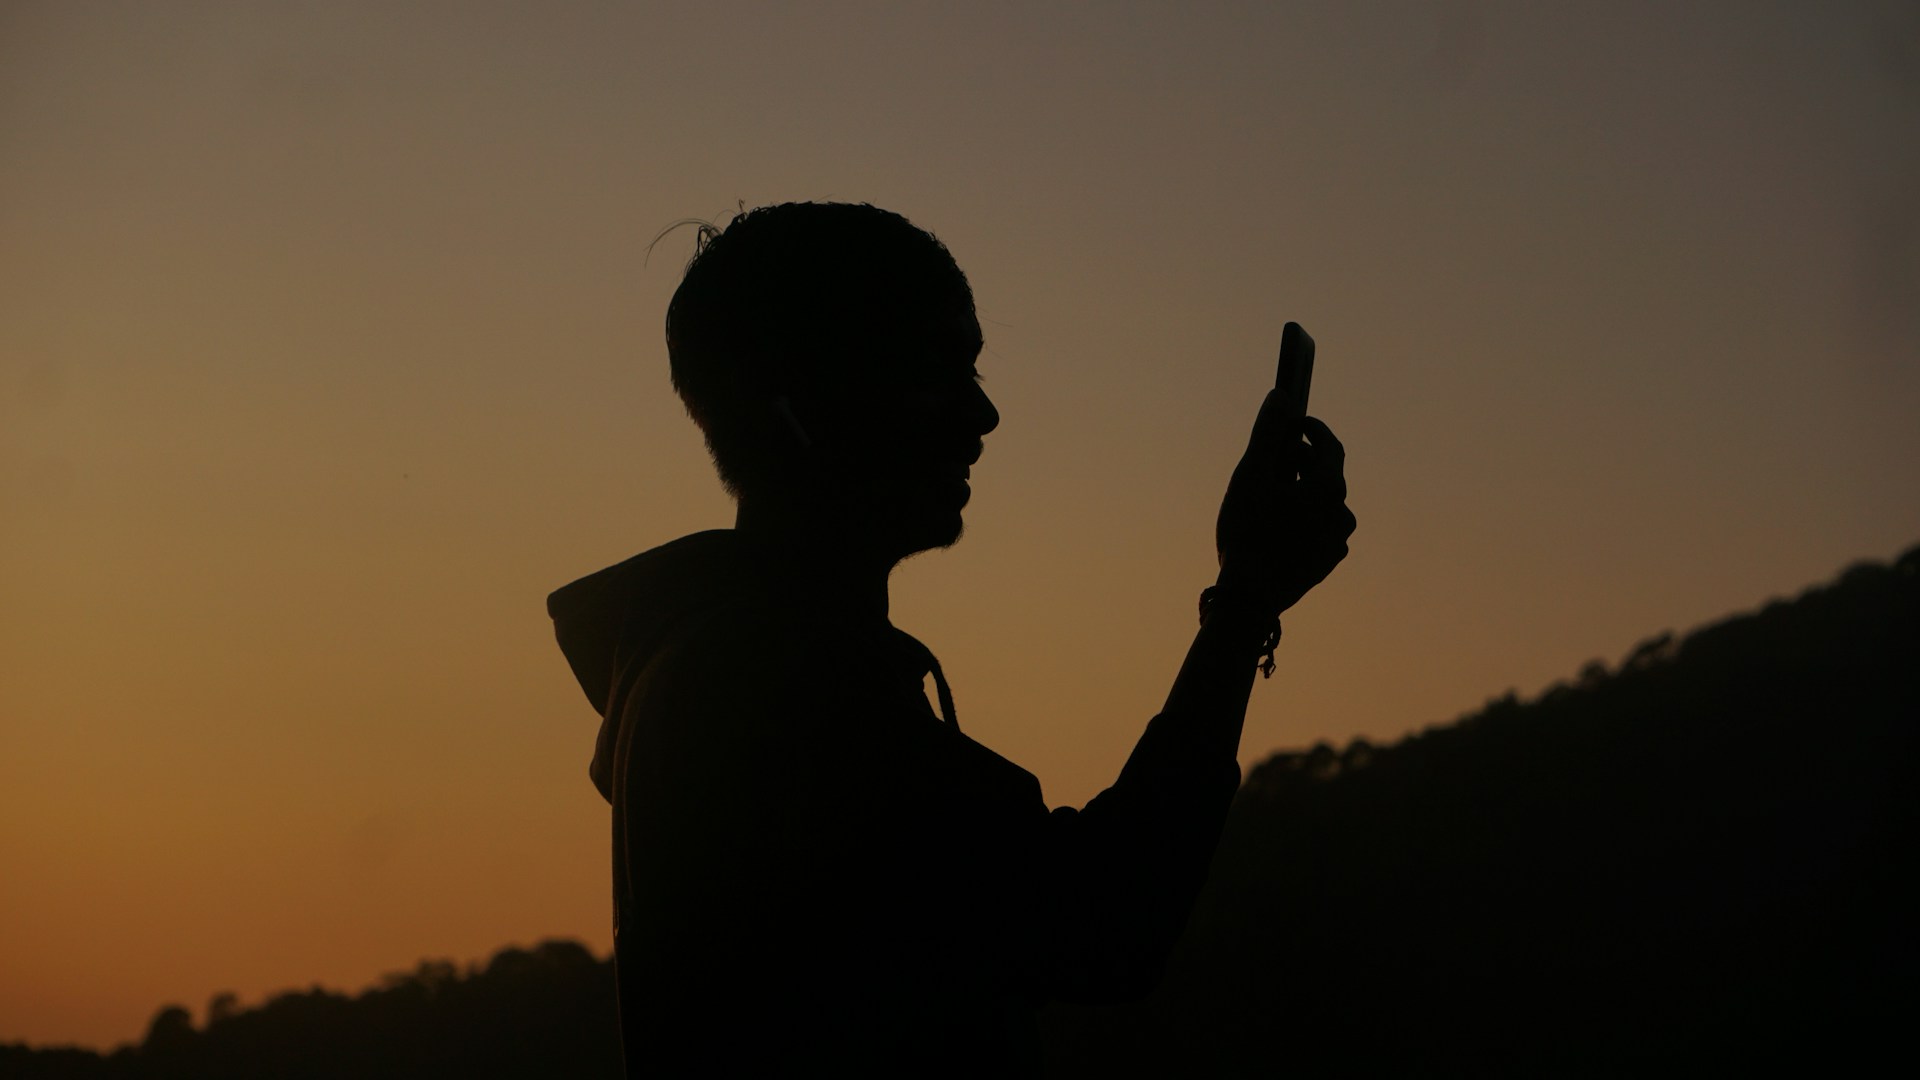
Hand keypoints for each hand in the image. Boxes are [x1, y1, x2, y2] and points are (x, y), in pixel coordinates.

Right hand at [1213, 391, 1354, 615]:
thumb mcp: (1251, 475)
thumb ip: (1268, 432)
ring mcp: (1337, 542)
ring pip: (1322, 503)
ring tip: (1271, 495)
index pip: (1329, 445)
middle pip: (1325, 474)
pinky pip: (1319, 529)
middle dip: (1301, 461)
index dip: (1311, 428)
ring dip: (1302, 492)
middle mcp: (1342, 513)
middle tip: (1272, 457)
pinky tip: (1276, 526)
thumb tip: (1281, 395)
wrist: (1249, 598)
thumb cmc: (1248, 532)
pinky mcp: (1327, 563)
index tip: (1294, 421)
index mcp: (1329, 488)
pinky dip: (1303, 519)